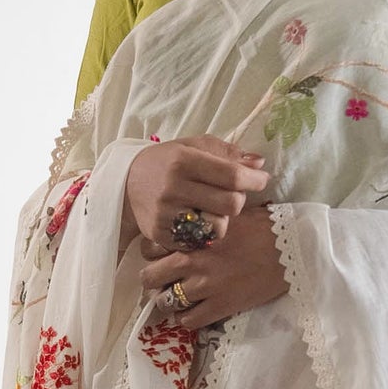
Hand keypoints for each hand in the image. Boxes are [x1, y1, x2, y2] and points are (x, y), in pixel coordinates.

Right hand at [122, 134, 270, 248]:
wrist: (126, 184)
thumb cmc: (166, 162)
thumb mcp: (193, 147)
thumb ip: (227, 153)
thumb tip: (259, 164)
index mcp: (184, 161)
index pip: (232, 176)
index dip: (254, 180)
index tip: (261, 180)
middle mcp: (173, 188)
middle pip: (230, 204)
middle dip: (238, 199)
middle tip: (232, 194)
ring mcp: (166, 214)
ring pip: (218, 227)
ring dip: (223, 219)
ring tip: (213, 208)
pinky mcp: (161, 235)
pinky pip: (199, 241)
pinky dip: (204, 232)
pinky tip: (198, 220)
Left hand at [137, 205, 287, 331]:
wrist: (292, 249)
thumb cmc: (264, 226)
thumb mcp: (228, 213)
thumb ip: (204, 217)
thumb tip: (191, 214)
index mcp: (193, 237)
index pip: (149, 247)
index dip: (152, 252)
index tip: (160, 255)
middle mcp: (193, 262)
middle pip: (149, 277)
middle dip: (153, 279)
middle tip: (163, 280)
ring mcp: (205, 286)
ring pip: (165, 302)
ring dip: (168, 301)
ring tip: (177, 298)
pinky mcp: (220, 307)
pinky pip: (188, 321)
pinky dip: (186, 318)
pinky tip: (194, 311)